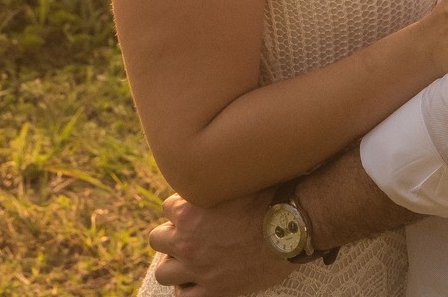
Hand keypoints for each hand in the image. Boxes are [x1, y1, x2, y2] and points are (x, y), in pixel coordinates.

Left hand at [149, 191, 291, 295]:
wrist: (290, 230)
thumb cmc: (267, 197)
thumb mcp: (235, 178)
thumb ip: (214, 178)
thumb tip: (210, 162)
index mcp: (189, 210)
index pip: (166, 208)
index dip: (181, 208)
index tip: (195, 210)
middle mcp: (188, 241)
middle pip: (157, 239)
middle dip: (171, 235)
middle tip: (189, 234)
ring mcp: (198, 269)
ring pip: (163, 272)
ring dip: (174, 264)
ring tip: (189, 259)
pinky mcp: (214, 291)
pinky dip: (187, 289)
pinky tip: (198, 281)